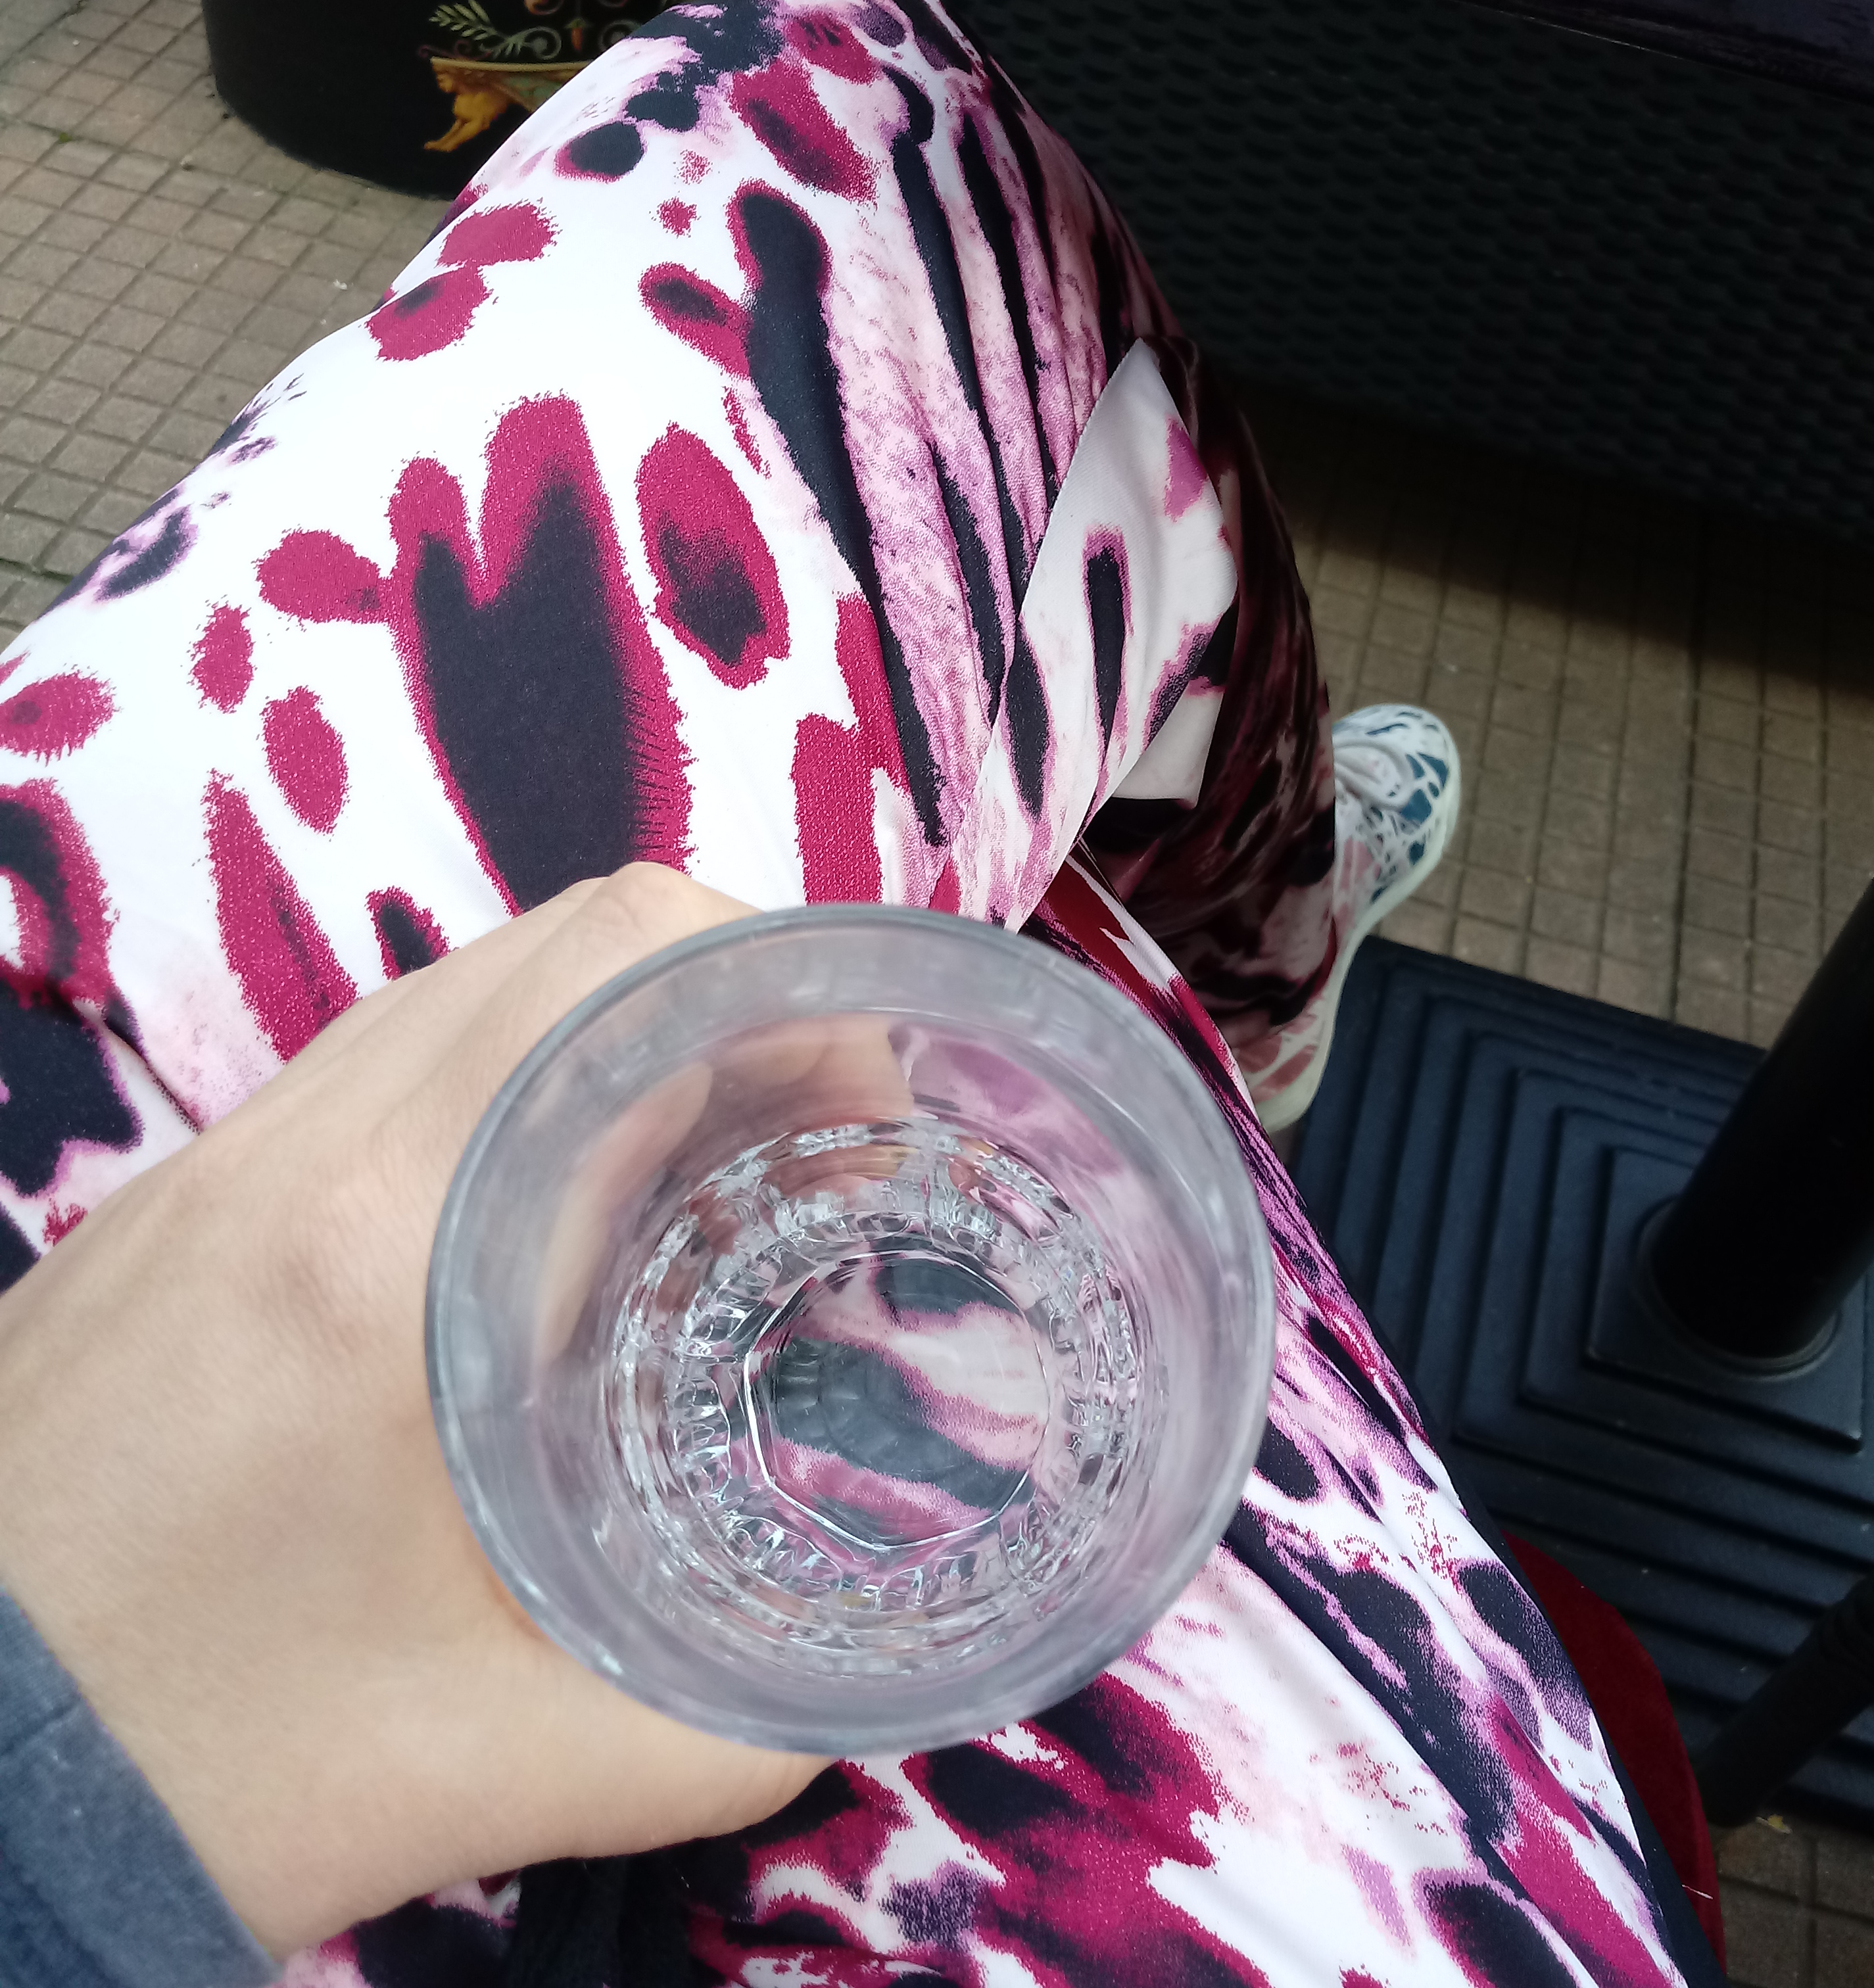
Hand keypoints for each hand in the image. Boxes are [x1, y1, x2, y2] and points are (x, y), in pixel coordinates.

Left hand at [0, 866, 828, 1955]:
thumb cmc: (204, 1759)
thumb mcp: (503, 1764)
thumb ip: (721, 1730)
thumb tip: (857, 1686)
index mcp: (396, 1238)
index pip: (624, 960)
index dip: (789, 978)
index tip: (868, 1097)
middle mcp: (302, 1145)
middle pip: (566, 935)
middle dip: (731, 992)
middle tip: (816, 1132)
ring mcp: (222, 1154)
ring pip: (472, 981)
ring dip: (620, 1027)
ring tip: (707, 1159)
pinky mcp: (179, 1194)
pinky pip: (387, 1056)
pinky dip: (516, 1075)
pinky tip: (556, 1205)